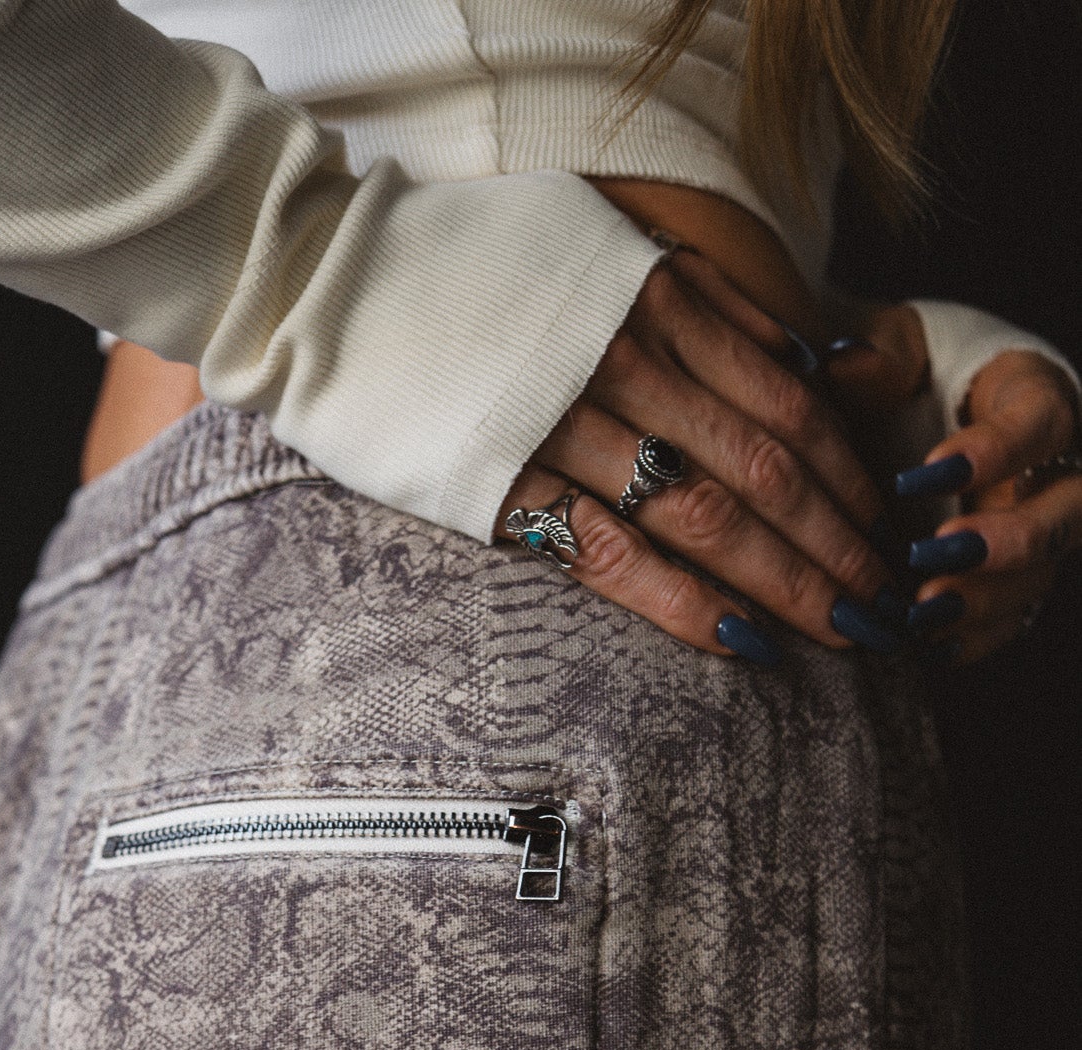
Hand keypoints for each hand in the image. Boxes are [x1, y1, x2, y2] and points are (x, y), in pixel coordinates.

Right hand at [497, 252, 897, 663]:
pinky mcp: (502, 486)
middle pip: (767, 470)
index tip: (889, 531)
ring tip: (840, 632)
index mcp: (656, 299)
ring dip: (786, 581)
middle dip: (840, 546)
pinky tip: (741, 640)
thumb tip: (808, 362)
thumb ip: (705, 298)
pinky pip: (613, 555)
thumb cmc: (466, 267)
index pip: (789, 405)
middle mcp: (625, 361)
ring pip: (706, 516)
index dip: (852, 479)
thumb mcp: (600, 241)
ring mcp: (564, 428)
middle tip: (890, 606)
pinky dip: (684, 601)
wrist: (327, 283)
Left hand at [889, 349, 1080, 665]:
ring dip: (982, 600)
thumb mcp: (891, 346)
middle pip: (1067, 510)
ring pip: (1039, 575)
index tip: (925, 475)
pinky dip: (970, 638)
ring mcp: (1038, 528)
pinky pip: (1010, 618)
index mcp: (1033, 395)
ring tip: (919, 615)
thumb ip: (877, 355)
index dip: (996, 451)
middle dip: (1009, 541)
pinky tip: (924, 647)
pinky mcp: (1012, 578)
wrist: (905, 414)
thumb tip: (843, 365)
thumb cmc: (905, 370)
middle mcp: (1053, 467)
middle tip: (939, 556)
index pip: (1041, 421)